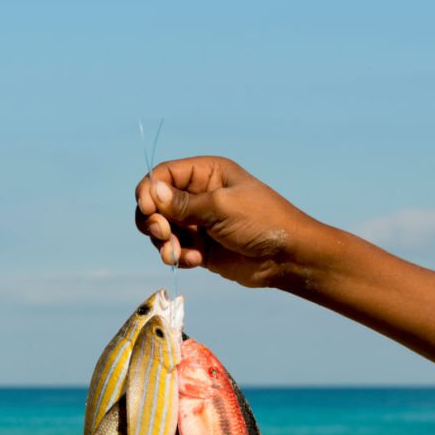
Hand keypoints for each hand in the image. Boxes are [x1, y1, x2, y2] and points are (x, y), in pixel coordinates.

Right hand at [134, 156, 313, 287]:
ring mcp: (198, 222)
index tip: (147, 209)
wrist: (286, 257)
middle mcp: (198, 195)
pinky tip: (196, 261)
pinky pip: (174, 250)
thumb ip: (183, 203)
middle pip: (155, 203)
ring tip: (178, 254)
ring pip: (161, 230)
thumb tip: (151, 191)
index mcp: (206, 173)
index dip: (149, 190)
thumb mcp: (222, 206)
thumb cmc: (262, 221)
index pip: (163, 175)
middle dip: (153, 221)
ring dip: (164, 243)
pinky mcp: (199, 247)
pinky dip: (178, 256)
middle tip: (162, 234)